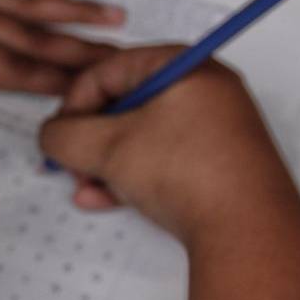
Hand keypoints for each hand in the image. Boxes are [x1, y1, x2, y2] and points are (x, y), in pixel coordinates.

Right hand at [38, 46, 299, 245]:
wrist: (248, 233)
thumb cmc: (186, 174)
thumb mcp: (106, 148)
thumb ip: (63, 135)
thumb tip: (51, 135)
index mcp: (183, 66)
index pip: (109, 70)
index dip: (74, 103)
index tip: (59, 135)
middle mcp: (204, 90)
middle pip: (123, 104)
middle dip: (89, 141)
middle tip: (71, 165)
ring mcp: (215, 128)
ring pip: (140, 137)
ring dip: (104, 164)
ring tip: (87, 191)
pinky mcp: (218, 164)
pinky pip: (162, 160)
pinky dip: (131, 177)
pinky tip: (106, 201)